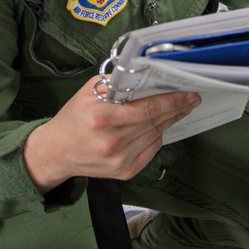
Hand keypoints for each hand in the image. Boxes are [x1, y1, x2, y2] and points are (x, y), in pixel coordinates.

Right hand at [23, 75, 200, 192]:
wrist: (56, 152)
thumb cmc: (74, 118)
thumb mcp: (89, 92)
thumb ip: (118, 84)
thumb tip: (148, 76)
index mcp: (102, 118)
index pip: (147, 108)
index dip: (172, 101)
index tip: (189, 93)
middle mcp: (112, 142)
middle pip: (155, 121)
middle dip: (177, 108)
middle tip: (192, 98)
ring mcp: (120, 160)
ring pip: (156, 135)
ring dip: (170, 121)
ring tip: (180, 109)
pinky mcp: (124, 172)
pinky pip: (151, 149)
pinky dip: (157, 136)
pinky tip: (159, 125)